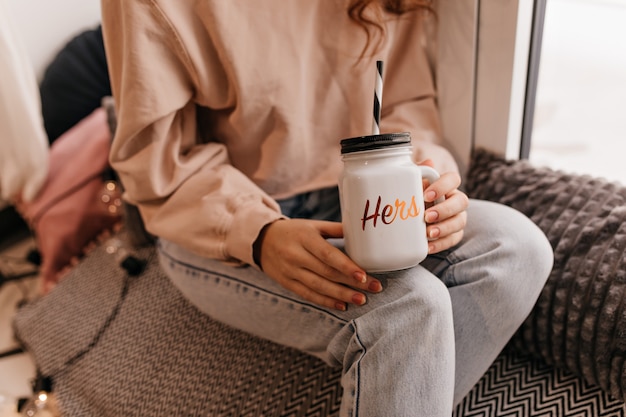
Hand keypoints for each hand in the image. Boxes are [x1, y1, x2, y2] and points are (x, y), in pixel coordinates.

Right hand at [255, 219, 382, 310]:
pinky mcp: (287, 283)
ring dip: (341, 295)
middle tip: (374, 288)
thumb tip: (363, 233)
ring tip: (361, 300)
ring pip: (318, 287)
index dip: (346, 266)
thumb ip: (336, 229)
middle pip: (327, 272)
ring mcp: (290, 271)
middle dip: (352, 283)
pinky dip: (326, 301)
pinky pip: (308, 294)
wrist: (261, 240)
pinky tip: (342, 305)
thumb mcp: (312, 225)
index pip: (328, 255)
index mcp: (304, 237)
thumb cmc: (294, 231)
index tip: (364, 275)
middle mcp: (296, 255)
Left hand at [420, 161, 468, 253]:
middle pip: (461, 201)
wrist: (410, 218)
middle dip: (445, 209)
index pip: (453, 179)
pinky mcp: (454, 234)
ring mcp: (457, 218)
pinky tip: (428, 247)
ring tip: (428, 233)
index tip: (426, 195)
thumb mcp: (412, 185)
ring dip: (445, 228)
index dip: (443, 186)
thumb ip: (418, 174)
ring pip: (460, 222)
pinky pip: (453, 240)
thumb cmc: (413, 197)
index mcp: (446, 185)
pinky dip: (441, 244)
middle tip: (427, 216)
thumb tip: (427, 162)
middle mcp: (455, 200)